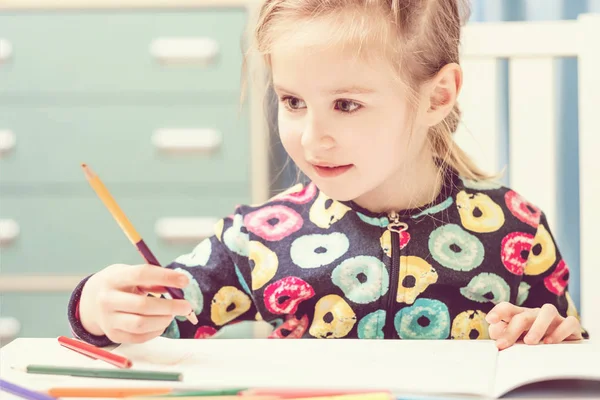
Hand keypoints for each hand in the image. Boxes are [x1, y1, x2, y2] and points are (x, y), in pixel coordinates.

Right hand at [78, 264, 192, 343]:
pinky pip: (139, 337)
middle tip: (187, 306)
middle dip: (170, 306)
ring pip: (141, 324)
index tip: (185, 281)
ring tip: (173, 314)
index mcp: (113, 278)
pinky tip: (162, 322)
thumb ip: (152, 280)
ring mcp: (108, 320)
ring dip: (163, 320)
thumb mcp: (131, 274)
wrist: (92, 301)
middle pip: (142, 305)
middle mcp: (107, 300)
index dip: (165, 277)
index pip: (141, 275)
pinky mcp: (113, 335)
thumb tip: (178, 286)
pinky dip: (156, 331)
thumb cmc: (121, 284)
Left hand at [486, 302, 582, 349]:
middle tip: (503, 344)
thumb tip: (495, 330)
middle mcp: (537, 314)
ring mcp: (555, 319)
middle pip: (524, 315)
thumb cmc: (534, 342)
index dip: (498, 312)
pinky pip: (569, 322)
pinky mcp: (571, 326)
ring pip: (548, 311)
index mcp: (521, 316)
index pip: (508, 308)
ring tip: (529, 342)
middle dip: (512, 330)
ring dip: (537, 326)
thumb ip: (503, 334)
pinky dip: (561, 331)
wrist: (563, 349)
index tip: (490, 320)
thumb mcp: (516, 340)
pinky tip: (550, 342)